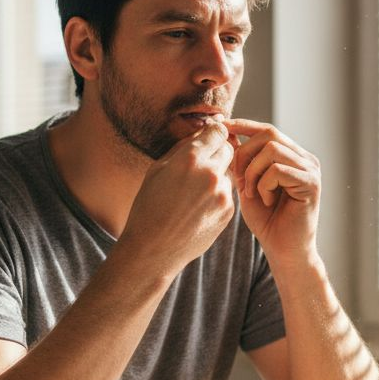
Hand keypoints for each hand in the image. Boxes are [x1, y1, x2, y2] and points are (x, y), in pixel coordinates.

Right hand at [121, 123, 236, 276]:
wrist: (153, 249)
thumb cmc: (149, 206)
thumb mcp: (157, 169)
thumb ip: (183, 148)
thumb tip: (202, 132)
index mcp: (190, 158)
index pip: (217, 131)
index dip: (214, 132)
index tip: (209, 137)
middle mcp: (210, 173)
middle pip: (229, 149)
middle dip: (218, 152)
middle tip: (202, 164)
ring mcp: (222, 193)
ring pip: (228, 173)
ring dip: (216, 176)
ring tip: (192, 194)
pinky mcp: (228, 211)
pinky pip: (227, 194)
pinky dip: (216, 196)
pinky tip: (197, 209)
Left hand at [224, 119, 320, 270]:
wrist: (284, 251)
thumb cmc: (266, 221)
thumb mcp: (247, 185)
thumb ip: (242, 162)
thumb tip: (227, 134)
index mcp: (291, 156)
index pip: (266, 130)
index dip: (243, 125)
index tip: (221, 127)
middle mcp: (304, 158)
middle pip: (269, 133)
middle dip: (245, 153)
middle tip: (239, 180)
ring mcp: (310, 169)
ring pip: (272, 149)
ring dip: (253, 171)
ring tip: (252, 194)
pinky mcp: (312, 183)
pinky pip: (278, 170)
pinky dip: (264, 185)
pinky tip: (266, 202)